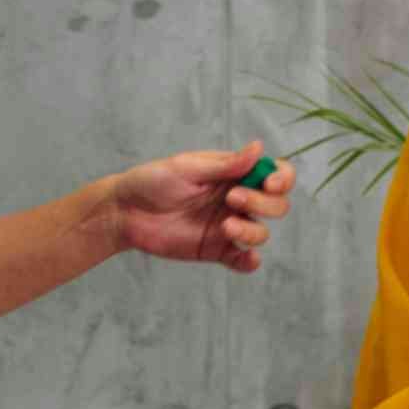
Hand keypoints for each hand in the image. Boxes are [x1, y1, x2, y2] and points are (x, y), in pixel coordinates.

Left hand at [108, 148, 296, 273]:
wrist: (125, 212)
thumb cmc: (153, 181)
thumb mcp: (188, 168)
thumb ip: (226, 164)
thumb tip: (259, 147)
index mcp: (234, 174)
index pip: (275, 175)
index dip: (282, 180)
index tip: (269, 183)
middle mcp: (237, 200)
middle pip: (275, 205)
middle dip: (262, 203)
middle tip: (231, 199)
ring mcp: (228, 226)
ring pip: (261, 233)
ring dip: (252, 230)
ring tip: (225, 226)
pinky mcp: (215, 250)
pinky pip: (242, 260)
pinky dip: (250, 261)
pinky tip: (247, 258)